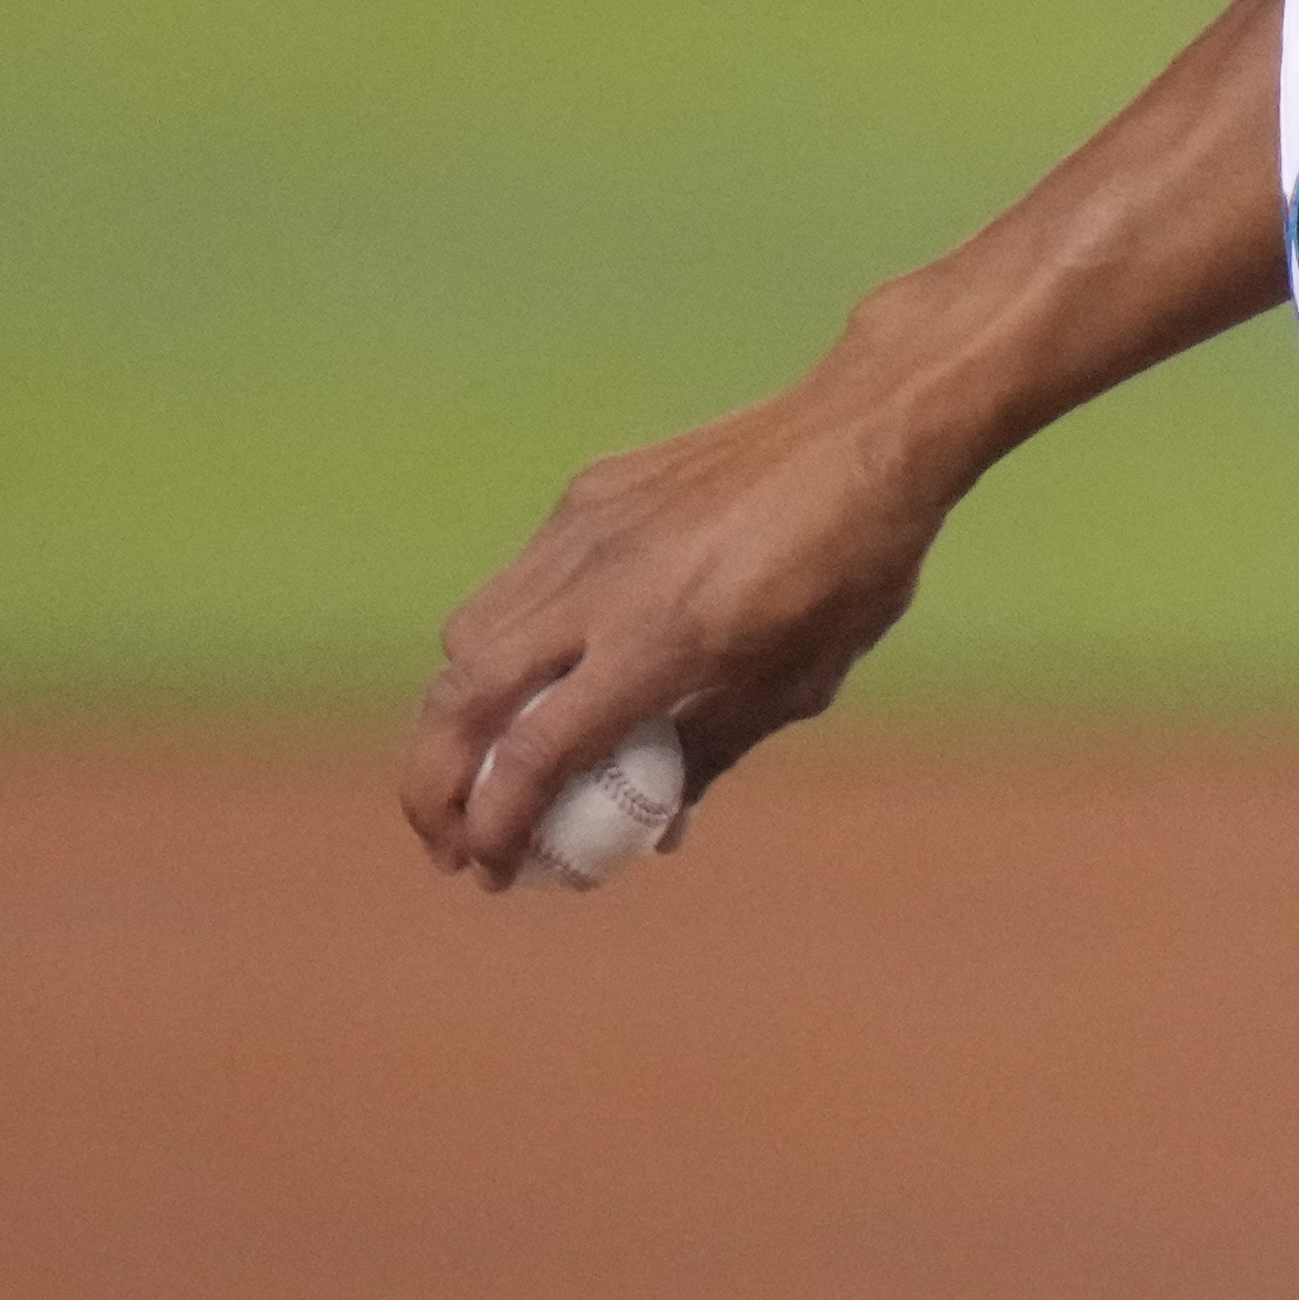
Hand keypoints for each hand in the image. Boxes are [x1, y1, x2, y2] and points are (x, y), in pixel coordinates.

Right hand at [396, 368, 945, 888]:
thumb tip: (657, 828)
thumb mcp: (797, 684)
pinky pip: (517, 580)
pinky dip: (504, 643)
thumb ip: (711, 753)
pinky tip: (545, 673)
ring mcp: (583, 529)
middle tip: (450, 844)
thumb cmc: (854, 568)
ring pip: (469, 633)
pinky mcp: (587, 494)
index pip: (535, 750)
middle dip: (434, 783)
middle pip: (462, 694)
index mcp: (662, 641)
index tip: (493, 871)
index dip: (497, 824)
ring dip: (455, 716)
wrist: (864, 428)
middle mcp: (601, 583)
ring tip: (479, 770)